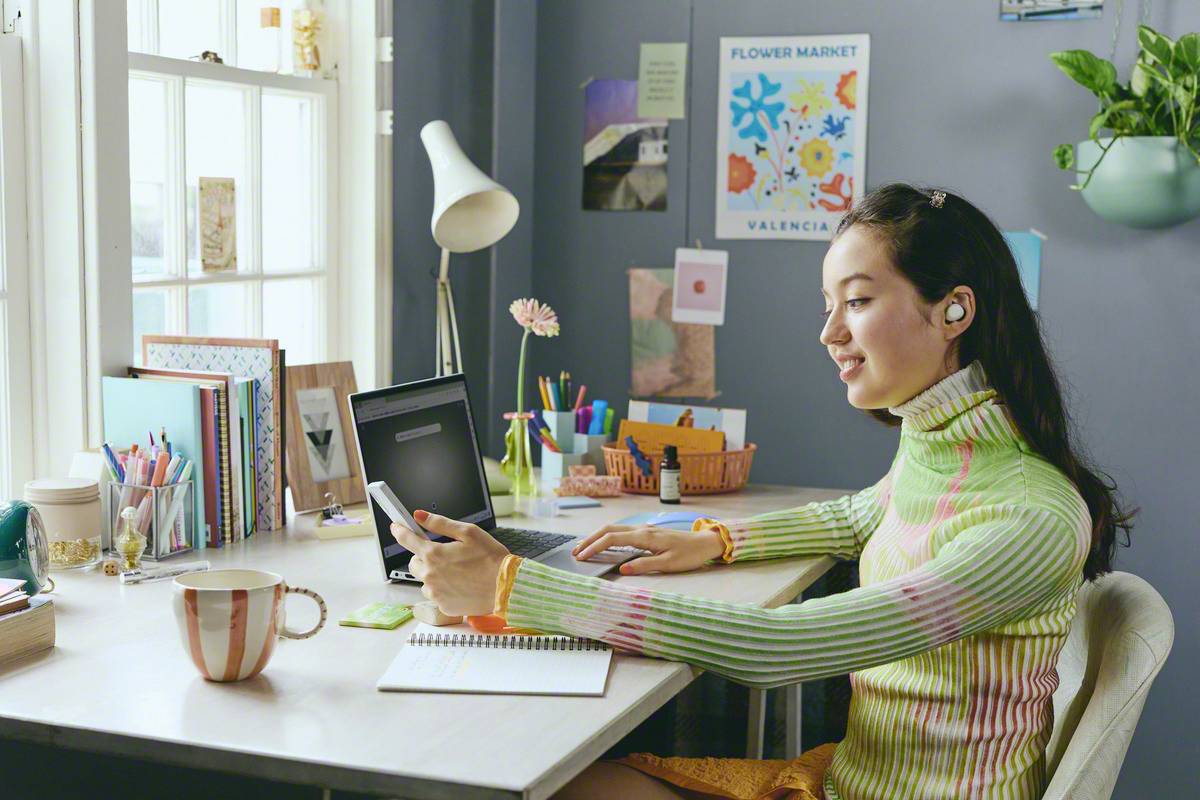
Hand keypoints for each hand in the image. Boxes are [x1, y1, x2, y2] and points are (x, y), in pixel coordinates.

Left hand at [390, 511, 509, 615]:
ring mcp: (435, 593)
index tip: (396, 527)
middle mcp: (430, 575)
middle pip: (414, 563)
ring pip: (425, 581)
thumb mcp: (468, 532)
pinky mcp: (443, 606)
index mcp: (434, 554)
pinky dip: (444, 590)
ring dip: (434, 575)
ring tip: (457, 572)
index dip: (400, 531)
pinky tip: (461, 585)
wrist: (505, 588)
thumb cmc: (491, 559)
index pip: (407, 540)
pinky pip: (436, 595)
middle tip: (443, 555)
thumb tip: (419, 516)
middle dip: (424, 557)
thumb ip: (440, 523)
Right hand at [572, 524, 725, 574]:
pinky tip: (604, 544)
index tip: (581, 557)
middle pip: (609, 529)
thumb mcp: (668, 564)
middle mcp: (642, 529)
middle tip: (575, 552)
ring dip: (597, 537)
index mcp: (645, 537)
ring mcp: (645, 529)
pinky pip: (622, 531)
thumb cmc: (689, 555)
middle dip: (590, 539)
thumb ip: (644, 565)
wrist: (705, 543)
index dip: (594, 547)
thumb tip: (621, 569)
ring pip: (615, 528)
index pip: (612, 539)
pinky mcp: (648, 532)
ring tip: (584, 548)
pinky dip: (608, 536)